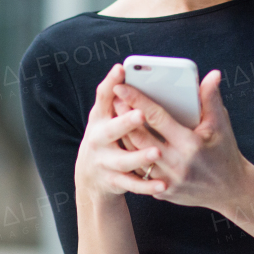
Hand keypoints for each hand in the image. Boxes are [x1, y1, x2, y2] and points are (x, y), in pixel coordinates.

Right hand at [75, 64, 167, 200]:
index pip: (103, 97)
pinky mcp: (113, 181)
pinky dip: (147, 185)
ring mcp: (104, 162)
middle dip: (125, 122)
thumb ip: (117, 96)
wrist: (90, 175)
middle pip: (112, 130)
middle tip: (141, 114)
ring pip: (123, 160)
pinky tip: (163, 184)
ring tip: (157, 152)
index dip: (111, 83)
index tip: (121, 70)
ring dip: (139, 156)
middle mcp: (98, 139)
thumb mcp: (106, 115)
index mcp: (100, 118)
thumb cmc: (107, 135)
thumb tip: (126, 68)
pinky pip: (133, 184)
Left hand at [112, 70, 252, 211]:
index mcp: (190, 144)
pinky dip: (131, 155)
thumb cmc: (225, 153)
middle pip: (139, 137)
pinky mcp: (162, 192)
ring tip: (115, 118)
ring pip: (135, 155)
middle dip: (124, 116)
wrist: (231, 191)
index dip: (137, 100)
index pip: (157, 118)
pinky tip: (125, 142)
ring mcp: (167, 180)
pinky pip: (140, 172)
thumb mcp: (221, 126)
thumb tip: (212, 75)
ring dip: (123, 136)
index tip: (121, 87)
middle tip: (114, 99)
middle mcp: (176, 164)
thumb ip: (211, 99)